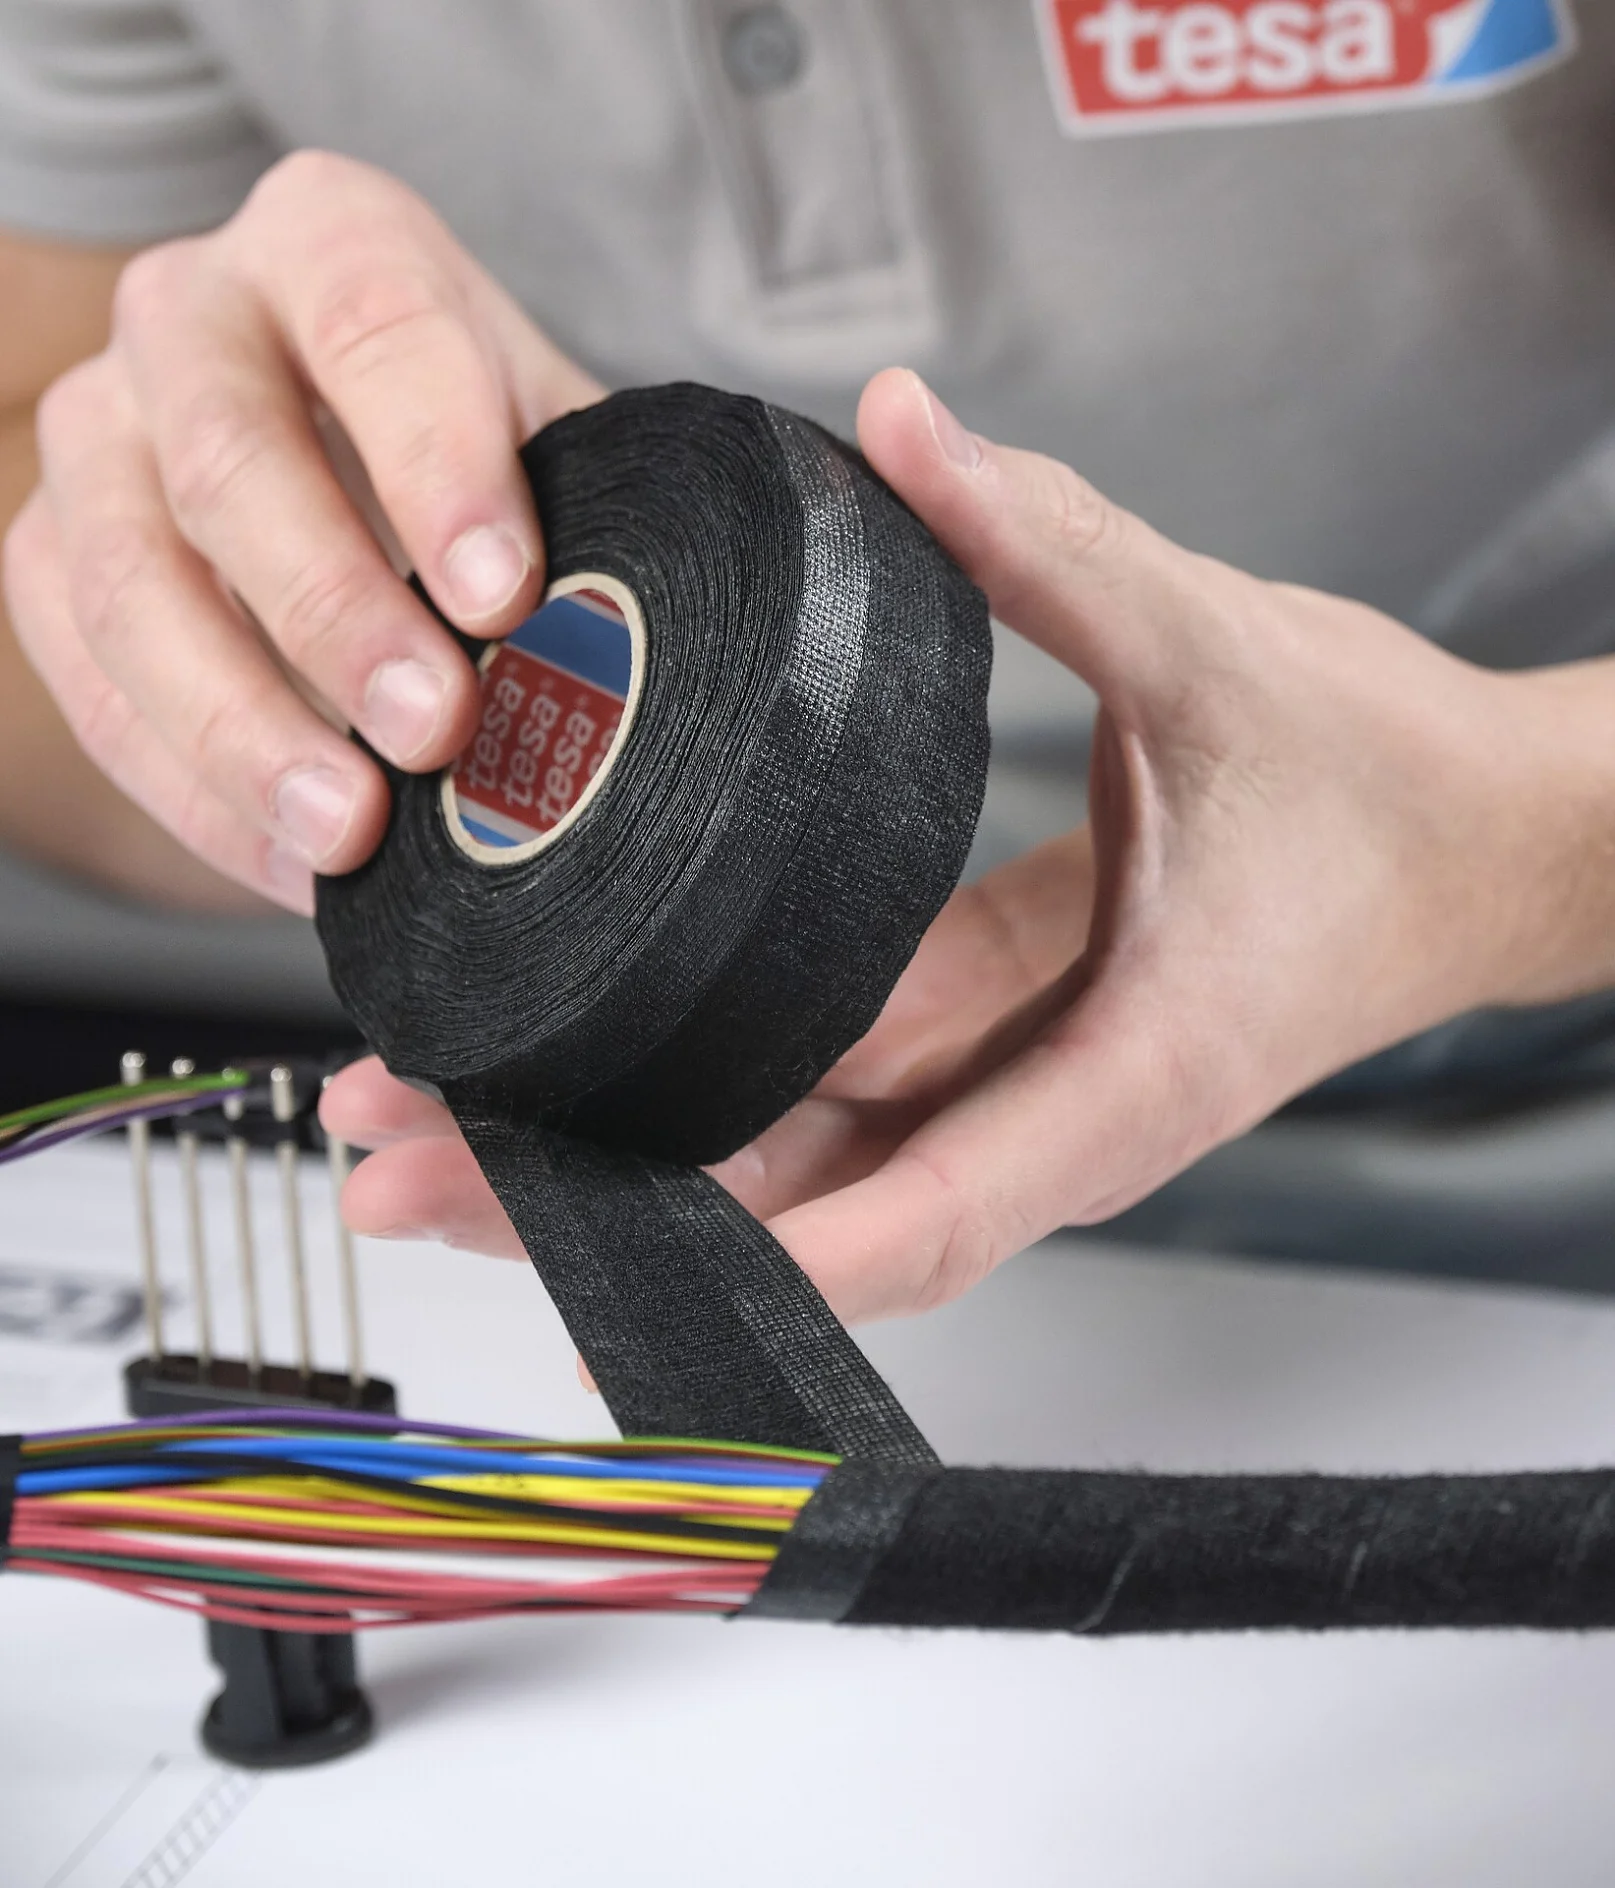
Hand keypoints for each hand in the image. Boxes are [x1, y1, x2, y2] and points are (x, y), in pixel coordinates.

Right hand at [1, 151, 601, 913]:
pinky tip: (295, 861)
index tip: (504, 595)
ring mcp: (97, 433)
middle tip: (435, 731)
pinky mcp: (49, 555)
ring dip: (242, 728)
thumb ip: (595, 518)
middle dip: (335, 612)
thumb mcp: (558, 443)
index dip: (437, 465)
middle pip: (228, 458)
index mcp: (332, 241)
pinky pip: (89, 686)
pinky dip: (194, 792)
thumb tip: (626, 659)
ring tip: (354, 835)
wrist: (381, 468)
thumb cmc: (491, 458)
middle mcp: (190, 312)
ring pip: (126, 582)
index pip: (376, 324)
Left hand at [325, 368, 1592, 1321]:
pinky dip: (709, 1101)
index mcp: (1126, 1072)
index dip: (744, 1248)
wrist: (1480, 849)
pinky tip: (590, 1060)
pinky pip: (837, 1104)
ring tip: (441, 1117)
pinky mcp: (1001, 1048)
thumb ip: (1057, 546)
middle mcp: (1054, 1117)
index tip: (576, 1232)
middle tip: (402, 1162)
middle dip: (603, 1201)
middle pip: (803, 1215)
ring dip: (627, 1159)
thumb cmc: (1387, 793)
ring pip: (803, 1175)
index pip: (915, 1216)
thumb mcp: (1225, 654)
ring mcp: (1020, 1095)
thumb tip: (903, 427)